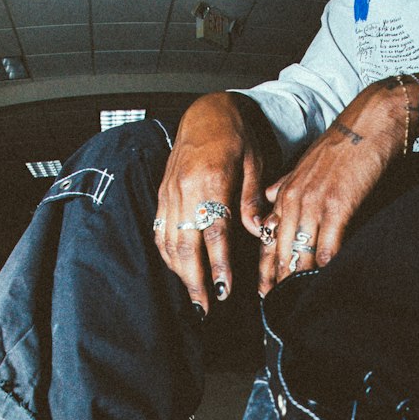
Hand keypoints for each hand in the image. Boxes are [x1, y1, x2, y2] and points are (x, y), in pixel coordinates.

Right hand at [153, 92, 268, 316]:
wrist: (205, 112)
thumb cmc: (235, 136)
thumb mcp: (254, 163)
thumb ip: (252, 200)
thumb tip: (258, 232)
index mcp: (209, 180)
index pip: (213, 232)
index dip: (218, 264)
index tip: (224, 289)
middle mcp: (184, 189)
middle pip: (185, 244)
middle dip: (194, 280)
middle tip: (205, 307)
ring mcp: (169, 193)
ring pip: (168, 242)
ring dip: (180, 274)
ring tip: (194, 297)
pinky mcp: (162, 195)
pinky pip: (160, 231)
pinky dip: (169, 256)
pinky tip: (180, 271)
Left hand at [256, 78, 407, 296]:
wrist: (371, 122)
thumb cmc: (342, 145)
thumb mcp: (304, 166)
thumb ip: (285, 186)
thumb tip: (269, 201)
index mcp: (285, 193)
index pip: (268, 239)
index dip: (266, 269)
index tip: (265, 292)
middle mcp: (295, 200)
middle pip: (281, 251)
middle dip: (279, 282)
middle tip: (278, 308)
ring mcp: (315, 203)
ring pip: (302, 251)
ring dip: (301, 279)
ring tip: (300, 303)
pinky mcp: (339, 205)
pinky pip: (329, 244)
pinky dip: (327, 266)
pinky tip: (326, 281)